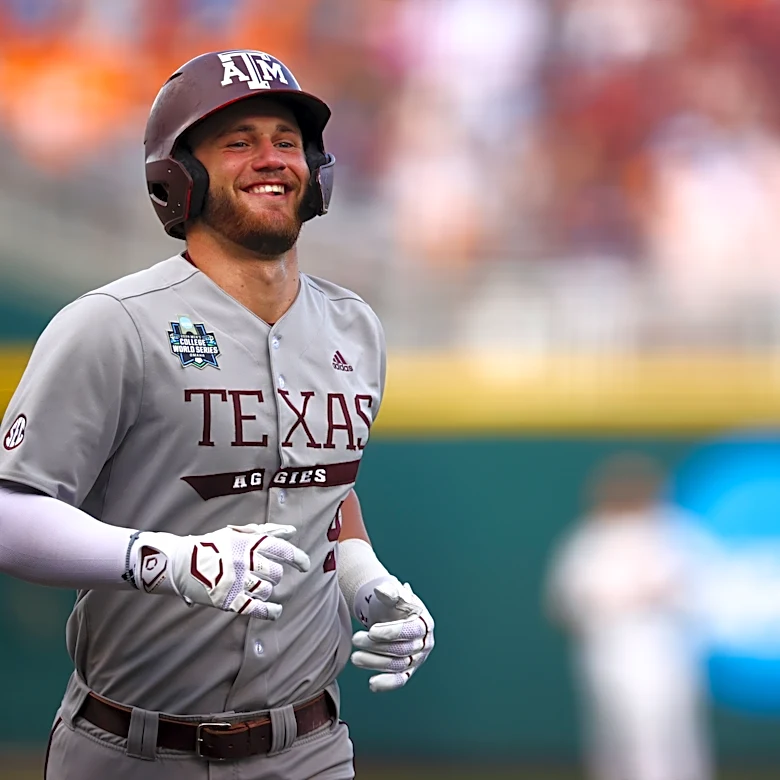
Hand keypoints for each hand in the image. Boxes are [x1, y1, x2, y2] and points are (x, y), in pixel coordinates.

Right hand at [130, 523, 309, 619]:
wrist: (179, 563)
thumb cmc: (211, 545)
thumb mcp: (236, 532)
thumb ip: (266, 530)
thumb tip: (292, 532)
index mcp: (247, 542)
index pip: (281, 549)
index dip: (297, 558)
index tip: (305, 565)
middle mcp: (244, 561)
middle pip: (275, 573)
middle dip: (274, 575)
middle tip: (264, 574)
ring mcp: (237, 582)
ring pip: (267, 590)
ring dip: (267, 590)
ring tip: (257, 587)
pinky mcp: (229, 600)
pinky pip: (257, 609)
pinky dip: (270, 612)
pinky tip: (275, 611)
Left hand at [350, 580, 434, 692]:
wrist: (390, 615)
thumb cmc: (392, 603)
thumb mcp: (393, 593)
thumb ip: (389, 591)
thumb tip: (381, 590)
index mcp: (424, 623)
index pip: (411, 631)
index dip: (391, 632)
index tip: (371, 631)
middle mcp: (424, 643)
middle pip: (402, 649)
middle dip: (376, 646)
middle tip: (355, 639)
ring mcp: (417, 659)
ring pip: (398, 665)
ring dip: (375, 663)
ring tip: (355, 658)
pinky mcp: (408, 671)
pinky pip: (400, 680)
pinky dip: (387, 683)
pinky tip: (372, 684)